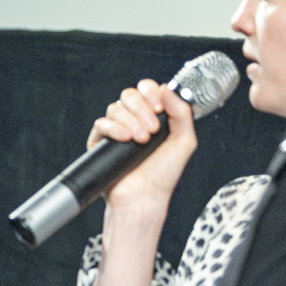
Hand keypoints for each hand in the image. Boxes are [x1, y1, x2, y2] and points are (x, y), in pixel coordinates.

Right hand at [91, 79, 200, 212]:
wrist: (144, 196)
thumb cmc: (163, 174)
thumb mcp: (184, 141)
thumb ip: (181, 111)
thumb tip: (167, 88)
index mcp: (153, 116)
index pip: (147, 89)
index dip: (151, 93)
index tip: (159, 108)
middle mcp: (134, 120)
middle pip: (130, 95)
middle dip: (142, 109)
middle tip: (152, 130)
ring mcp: (117, 130)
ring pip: (116, 108)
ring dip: (131, 121)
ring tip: (141, 140)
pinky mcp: (101, 142)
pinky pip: (101, 124)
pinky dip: (114, 128)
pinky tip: (125, 139)